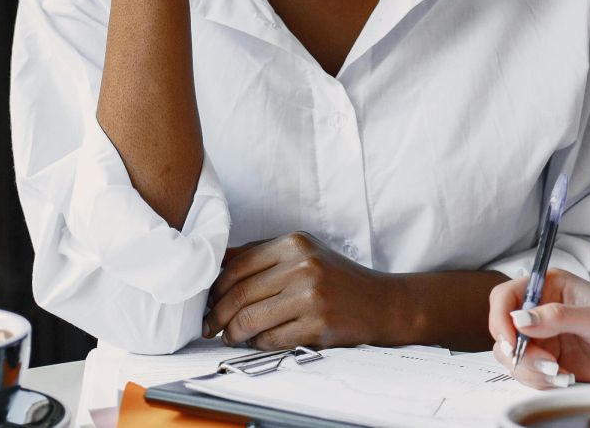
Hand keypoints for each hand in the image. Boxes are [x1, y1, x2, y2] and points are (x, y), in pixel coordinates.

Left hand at [204, 232, 401, 348]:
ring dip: (233, 333)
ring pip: (250, 320)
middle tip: (210, 326)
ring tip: (230, 337)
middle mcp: (303, 266)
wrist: (381, 303)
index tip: (208, 302)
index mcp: (295, 244)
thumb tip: (217, 264)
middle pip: (239, 295)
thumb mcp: (304, 252)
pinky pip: (271, 339)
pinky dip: (258, 344)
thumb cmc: (337, 278)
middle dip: (217, 315)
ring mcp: (311, 297)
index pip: (238, 266)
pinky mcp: (318, 325)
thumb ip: (263, 255)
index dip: (215, 289)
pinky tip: (257, 342)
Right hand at [487, 269, 589, 389]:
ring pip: (512, 357)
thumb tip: (520, 319)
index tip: (511, 340)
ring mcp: (544, 339)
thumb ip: (557, 317)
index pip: (506, 296)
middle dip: (519, 352)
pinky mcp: (550, 362)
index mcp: (550, 287)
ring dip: (531, 370)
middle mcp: (542, 312)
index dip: (501, 318)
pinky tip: (566, 378)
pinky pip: (527, 375)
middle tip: (547, 362)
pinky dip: (541, 380)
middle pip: (503, 331)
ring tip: (562, 372)